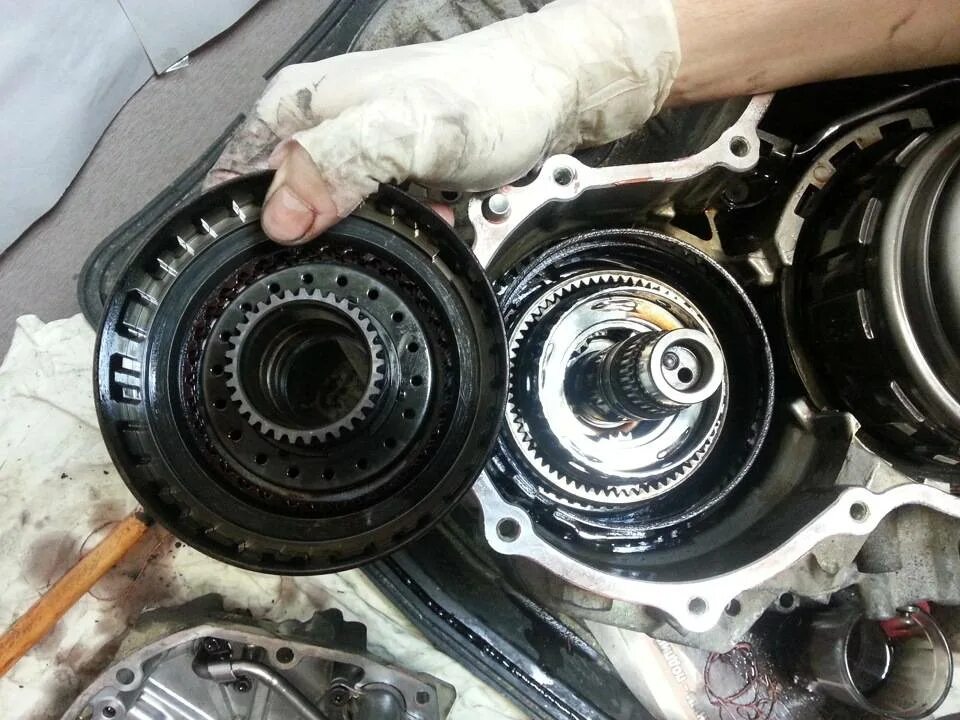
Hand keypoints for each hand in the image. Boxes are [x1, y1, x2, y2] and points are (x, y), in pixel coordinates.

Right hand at [206, 0, 679, 244]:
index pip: (235, 180)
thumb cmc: (490, 96)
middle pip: (283, 207)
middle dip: (323, 240)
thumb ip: (338, 167)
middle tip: (368, 243)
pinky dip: (403, 226)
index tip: (282, 265)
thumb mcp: (407, 133)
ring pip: (334, 217)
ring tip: (415, 220)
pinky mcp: (387, 165)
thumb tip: (280, 219)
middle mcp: (319, 124)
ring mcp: (353, 146)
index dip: (246, 231)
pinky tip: (432, 217)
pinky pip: (376, 213)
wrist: (551, 90)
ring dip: (372, 236)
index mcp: (300, 106)